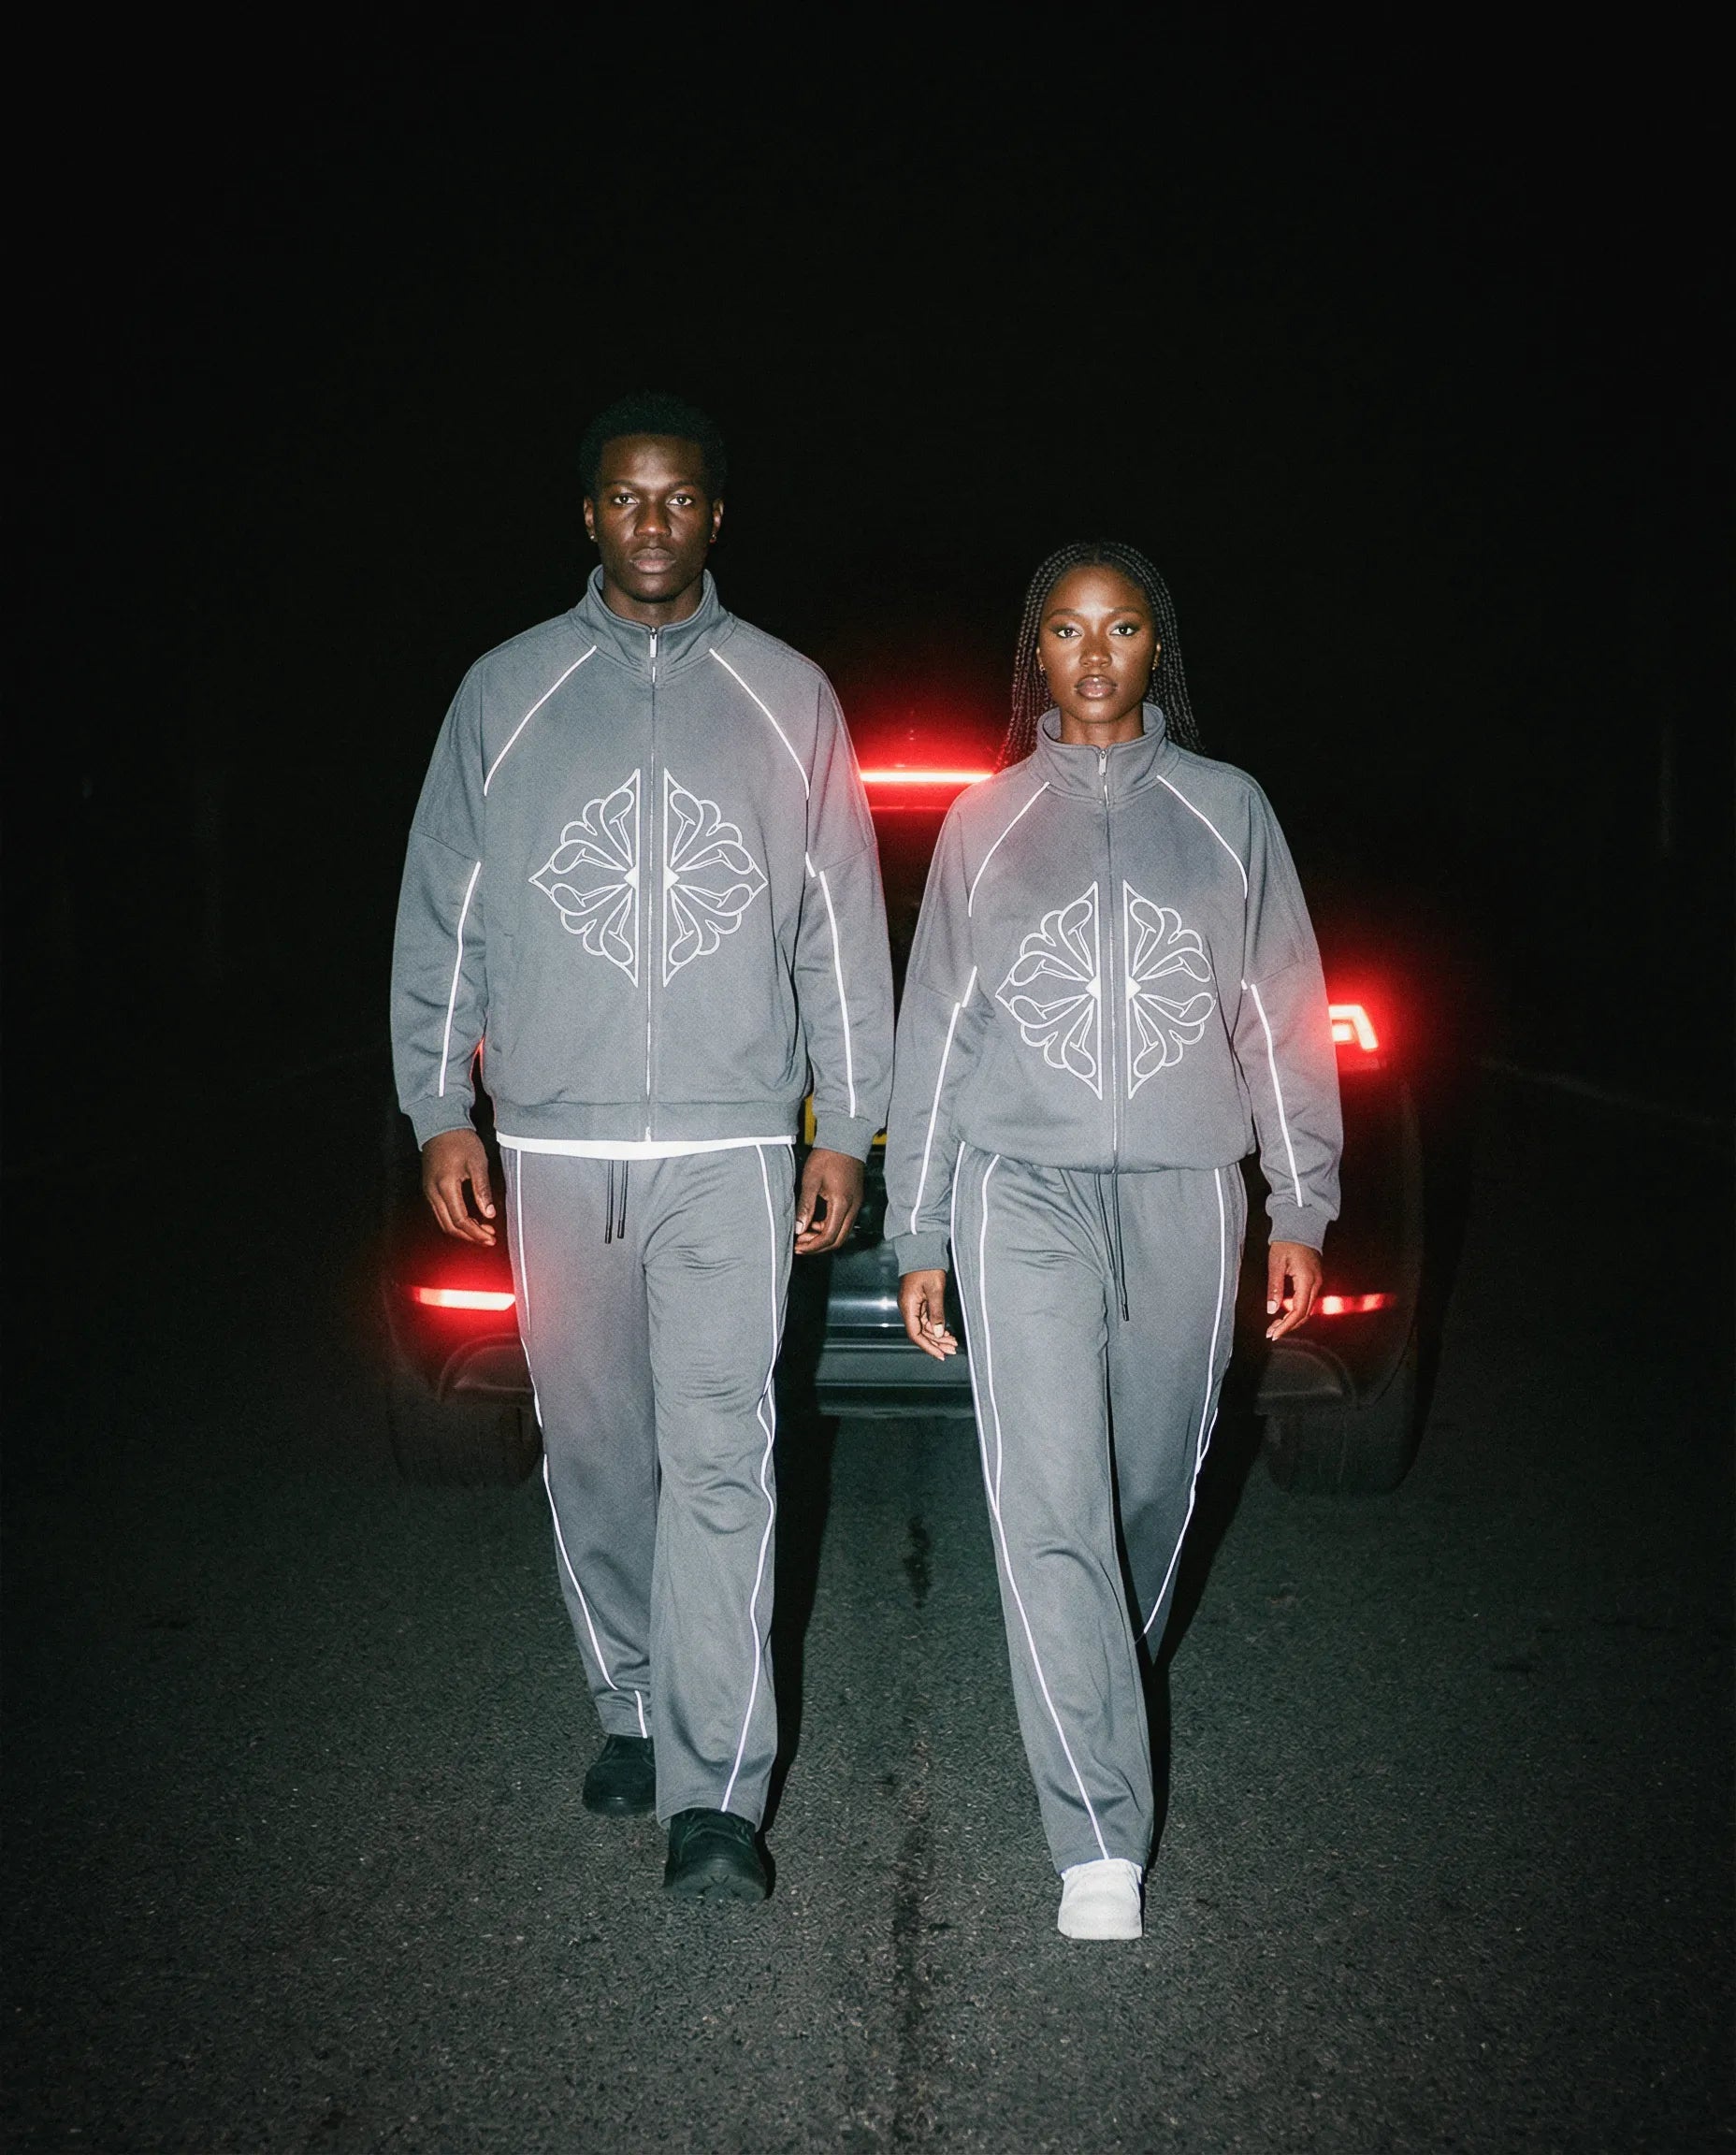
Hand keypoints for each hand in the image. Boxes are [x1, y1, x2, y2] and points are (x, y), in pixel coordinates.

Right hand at [422, 1128, 496, 1244]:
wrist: (442, 1126)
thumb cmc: (460, 1141)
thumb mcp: (477, 1163)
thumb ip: (482, 1190)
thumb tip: (489, 1213)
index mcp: (445, 1187)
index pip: (460, 1220)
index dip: (476, 1233)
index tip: (491, 1238)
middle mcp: (433, 1192)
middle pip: (449, 1226)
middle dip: (470, 1236)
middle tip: (488, 1238)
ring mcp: (429, 1191)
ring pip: (443, 1222)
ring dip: (463, 1230)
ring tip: (483, 1230)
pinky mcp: (429, 1189)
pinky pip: (440, 1212)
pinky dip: (455, 1220)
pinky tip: (470, 1219)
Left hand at [794, 1147, 863, 1254]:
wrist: (845, 1139)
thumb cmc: (827, 1156)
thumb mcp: (810, 1182)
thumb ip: (805, 1207)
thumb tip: (798, 1228)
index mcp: (842, 1203)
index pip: (829, 1236)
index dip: (813, 1246)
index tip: (798, 1246)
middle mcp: (853, 1207)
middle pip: (839, 1240)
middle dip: (819, 1246)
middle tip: (800, 1245)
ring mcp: (856, 1204)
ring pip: (842, 1232)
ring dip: (823, 1237)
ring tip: (804, 1233)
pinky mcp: (854, 1199)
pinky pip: (843, 1221)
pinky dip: (829, 1227)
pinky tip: (814, 1222)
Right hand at [899, 1269, 957, 1359]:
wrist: (921, 1249)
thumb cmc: (927, 1266)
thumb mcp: (935, 1289)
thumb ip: (936, 1312)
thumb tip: (937, 1332)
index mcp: (908, 1306)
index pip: (916, 1334)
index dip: (928, 1346)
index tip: (941, 1354)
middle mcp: (908, 1308)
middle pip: (920, 1333)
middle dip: (936, 1343)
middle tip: (952, 1350)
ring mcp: (913, 1305)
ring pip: (924, 1327)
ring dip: (938, 1336)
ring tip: (952, 1343)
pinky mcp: (918, 1301)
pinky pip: (926, 1319)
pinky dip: (936, 1326)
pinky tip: (946, 1331)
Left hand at [1266, 1239, 1321, 1339]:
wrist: (1301, 1226)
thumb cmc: (1287, 1242)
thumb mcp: (1276, 1263)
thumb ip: (1274, 1287)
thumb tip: (1272, 1308)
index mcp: (1307, 1280)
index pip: (1298, 1311)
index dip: (1286, 1325)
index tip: (1274, 1333)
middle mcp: (1316, 1283)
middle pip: (1305, 1314)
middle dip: (1288, 1326)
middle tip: (1272, 1332)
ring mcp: (1317, 1282)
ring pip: (1307, 1309)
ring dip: (1292, 1320)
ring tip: (1275, 1326)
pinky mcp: (1314, 1280)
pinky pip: (1307, 1301)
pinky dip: (1296, 1311)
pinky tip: (1285, 1314)